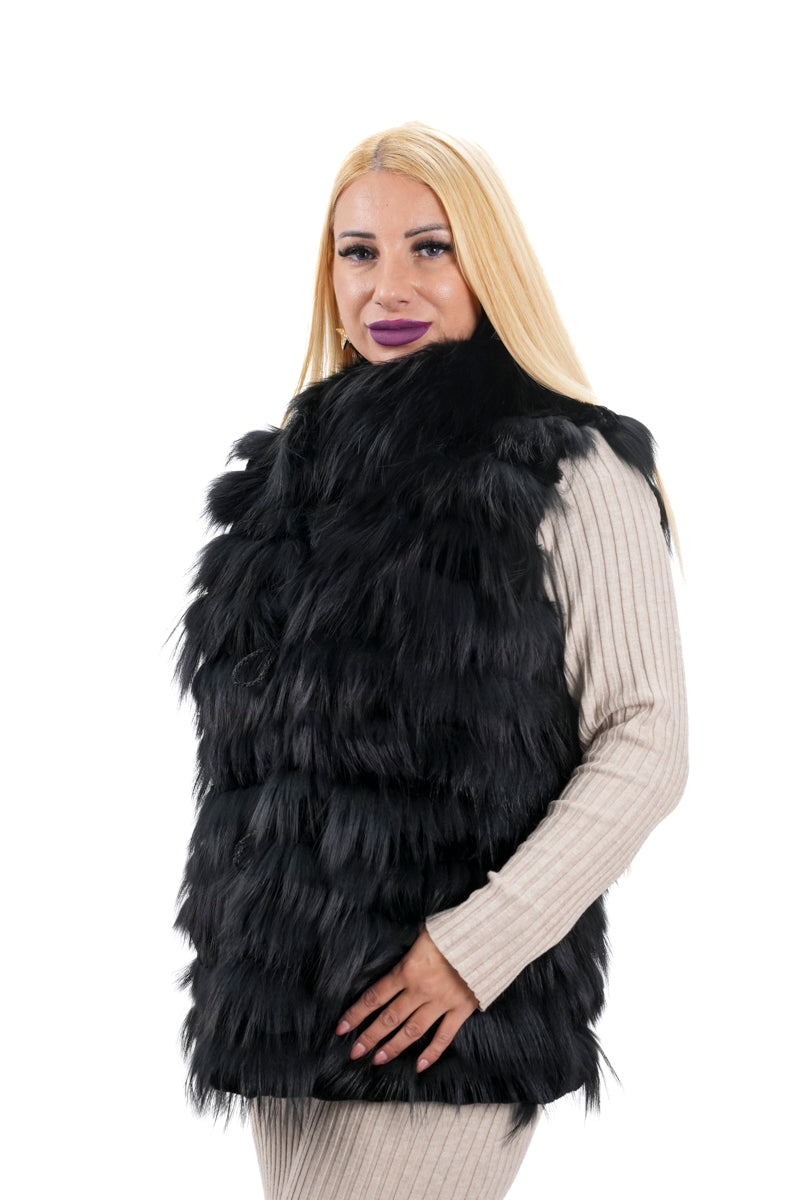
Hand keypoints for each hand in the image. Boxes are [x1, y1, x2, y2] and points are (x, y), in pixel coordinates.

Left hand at [333, 924, 478, 1072]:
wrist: (485, 935)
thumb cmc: (451, 929)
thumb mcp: (421, 932)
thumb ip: (407, 947)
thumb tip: (393, 944)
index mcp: (407, 970)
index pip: (374, 997)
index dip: (356, 1014)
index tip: (341, 1028)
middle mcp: (420, 990)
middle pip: (389, 1018)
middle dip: (369, 1037)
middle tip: (355, 1052)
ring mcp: (441, 1002)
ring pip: (412, 1031)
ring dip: (393, 1047)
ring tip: (378, 1060)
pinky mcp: (461, 1008)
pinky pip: (444, 1036)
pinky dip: (432, 1053)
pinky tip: (420, 1066)